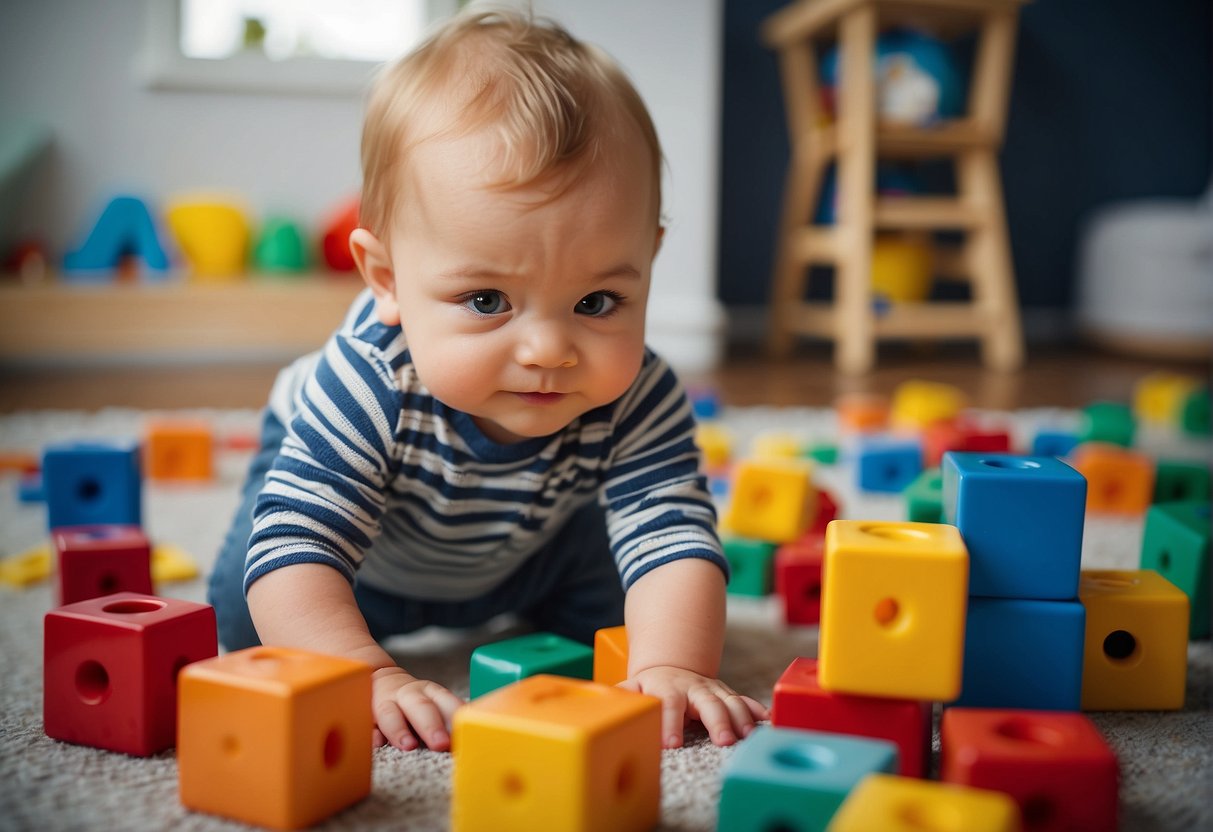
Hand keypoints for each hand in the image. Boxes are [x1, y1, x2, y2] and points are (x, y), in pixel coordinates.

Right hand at [370, 666, 463, 751]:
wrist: (379, 680)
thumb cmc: (414, 700)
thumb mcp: (433, 701)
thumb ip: (448, 718)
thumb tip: (469, 739)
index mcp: (430, 692)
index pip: (445, 701)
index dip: (455, 716)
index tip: (465, 732)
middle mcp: (409, 695)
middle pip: (421, 707)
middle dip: (431, 726)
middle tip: (442, 744)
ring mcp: (386, 703)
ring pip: (391, 714)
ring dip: (399, 730)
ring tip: (409, 745)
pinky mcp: (366, 715)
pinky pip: (367, 724)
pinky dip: (371, 733)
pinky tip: (377, 743)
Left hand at [618, 666, 767, 748]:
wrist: (670, 666)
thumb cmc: (648, 686)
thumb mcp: (631, 688)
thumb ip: (621, 695)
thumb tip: (602, 703)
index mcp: (666, 687)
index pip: (667, 703)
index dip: (670, 722)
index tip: (672, 743)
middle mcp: (692, 687)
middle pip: (707, 701)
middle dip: (717, 721)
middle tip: (724, 741)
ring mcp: (711, 690)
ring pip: (730, 701)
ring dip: (741, 718)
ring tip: (748, 736)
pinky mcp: (726, 695)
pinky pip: (744, 700)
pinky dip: (756, 710)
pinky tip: (767, 720)